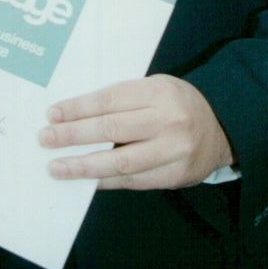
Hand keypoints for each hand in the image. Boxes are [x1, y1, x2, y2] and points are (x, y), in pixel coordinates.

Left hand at [38, 74, 235, 189]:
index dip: (77, 108)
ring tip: (57, 167)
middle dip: (73, 135)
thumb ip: (121, 99)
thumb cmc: (175, 102)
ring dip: (84, 166)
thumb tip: (75, 114)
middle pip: (111, 129)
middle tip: (45, 139)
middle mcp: (168, 120)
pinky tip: (85, 180)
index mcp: (158, 91)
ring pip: (121, 161)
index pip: (109, 99)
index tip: (52, 114)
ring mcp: (174, 151)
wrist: (222, 128)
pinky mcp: (176, 176)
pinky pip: (134, 181)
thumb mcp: (153, 87)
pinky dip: (106, 181)